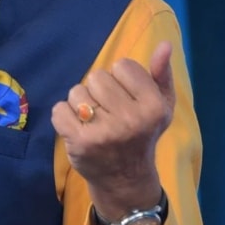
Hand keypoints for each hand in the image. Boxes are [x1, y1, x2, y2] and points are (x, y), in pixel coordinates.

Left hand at [52, 41, 175, 219]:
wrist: (125, 180)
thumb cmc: (143, 135)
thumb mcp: (162, 106)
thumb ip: (162, 74)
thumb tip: (164, 45)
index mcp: (153, 106)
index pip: (123, 66)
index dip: (121, 79)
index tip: (126, 98)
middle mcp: (130, 119)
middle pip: (97, 76)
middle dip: (99, 90)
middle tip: (107, 111)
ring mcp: (104, 132)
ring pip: (76, 92)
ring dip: (81, 103)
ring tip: (93, 120)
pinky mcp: (80, 142)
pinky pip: (60, 110)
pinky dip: (64, 116)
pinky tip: (78, 128)